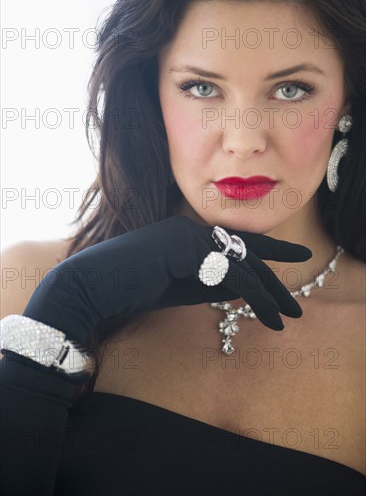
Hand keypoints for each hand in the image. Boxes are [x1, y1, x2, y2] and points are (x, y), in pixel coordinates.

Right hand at [21, 215, 311, 348]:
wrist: (92, 287)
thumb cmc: (131, 289)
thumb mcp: (179, 289)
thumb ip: (209, 285)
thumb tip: (242, 291)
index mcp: (188, 234)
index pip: (235, 243)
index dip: (270, 250)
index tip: (297, 257)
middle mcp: (192, 228)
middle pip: (246, 253)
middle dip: (274, 281)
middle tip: (296, 306)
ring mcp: (190, 235)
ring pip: (244, 264)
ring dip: (270, 293)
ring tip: (290, 317)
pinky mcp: (188, 248)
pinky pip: (233, 274)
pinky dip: (255, 296)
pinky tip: (270, 315)